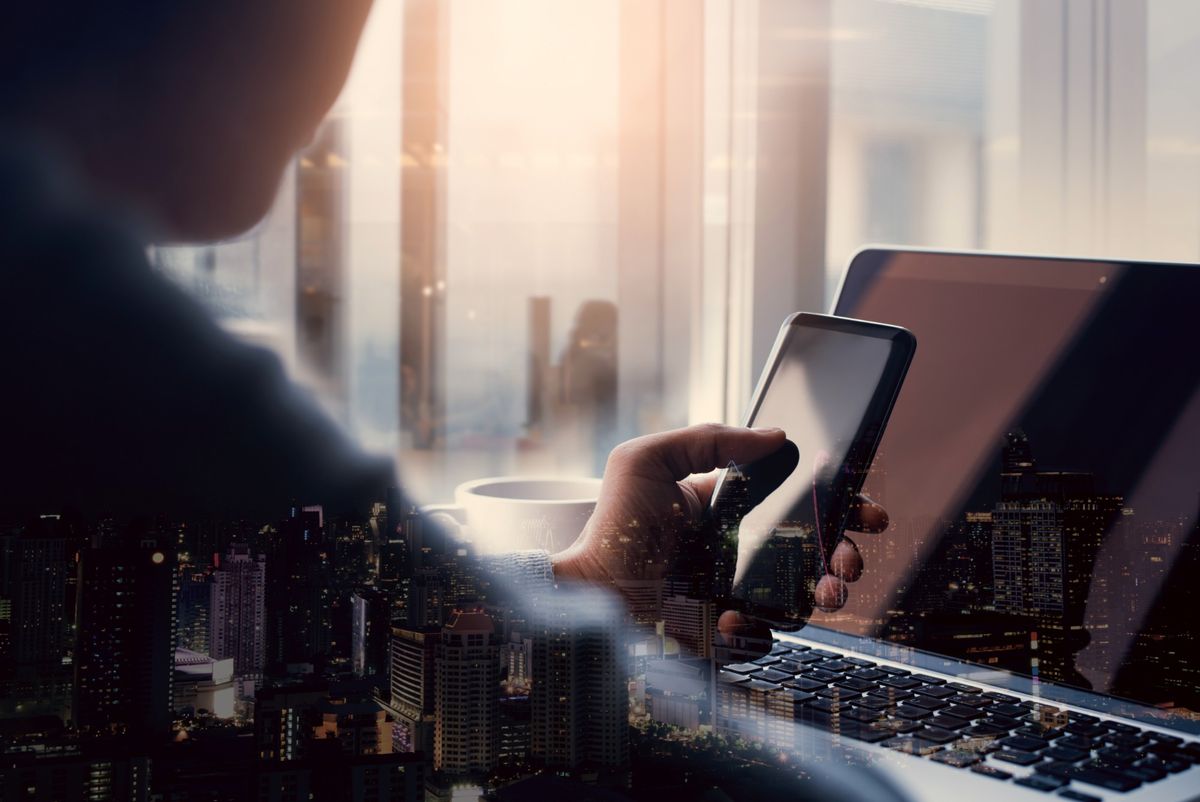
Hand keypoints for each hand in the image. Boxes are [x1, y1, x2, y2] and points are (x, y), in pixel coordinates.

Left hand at [550, 423, 887, 646]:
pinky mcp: (727, 633)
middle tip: (851, 561)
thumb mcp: (649, 460)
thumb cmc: (612, 526)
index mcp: (731, 509)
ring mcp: (738, 594)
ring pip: (804, 597)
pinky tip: (734, 619)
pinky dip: (759, 631)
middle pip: (815, 552)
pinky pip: (765, 637)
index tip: (867, 511)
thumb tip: (775, 435)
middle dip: (846, 554)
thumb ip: (708, 437)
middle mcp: (741, 551)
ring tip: (827, 593)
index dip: (840, 506)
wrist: (590, 593)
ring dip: (826, 594)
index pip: (797, 503)